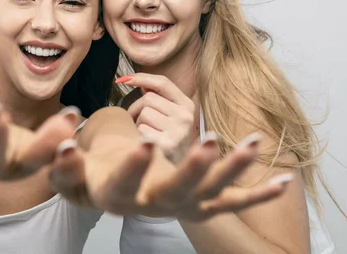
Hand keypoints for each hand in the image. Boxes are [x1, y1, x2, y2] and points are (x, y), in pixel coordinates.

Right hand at [49, 132, 292, 220]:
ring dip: (234, 169)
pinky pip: (234, 200)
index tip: (143, 142)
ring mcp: (184, 204)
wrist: (114, 195)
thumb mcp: (71, 176)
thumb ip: (64, 163)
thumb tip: (62, 143)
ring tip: (254, 142)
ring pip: (212, 192)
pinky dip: (258, 193)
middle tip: (207, 141)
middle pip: (177, 191)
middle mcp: (156, 204)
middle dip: (194, 168)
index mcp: (121, 197)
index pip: (125, 185)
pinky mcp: (203, 203)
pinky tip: (284, 182)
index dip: (133, 167)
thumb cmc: (92, 180)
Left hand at [116, 73, 195, 163]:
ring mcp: (179, 131)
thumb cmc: (168, 140)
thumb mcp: (171, 116)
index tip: (122, 79)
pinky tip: (147, 146)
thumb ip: (158, 97)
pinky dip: (138, 136)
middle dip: (137, 109)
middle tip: (139, 122)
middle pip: (149, 98)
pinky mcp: (168, 145)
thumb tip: (137, 80)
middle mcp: (186, 116)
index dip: (141, 78)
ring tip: (147, 135)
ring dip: (138, 123)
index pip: (163, 83)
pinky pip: (141, 130)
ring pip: (144, 114)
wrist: (178, 172)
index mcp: (187, 105)